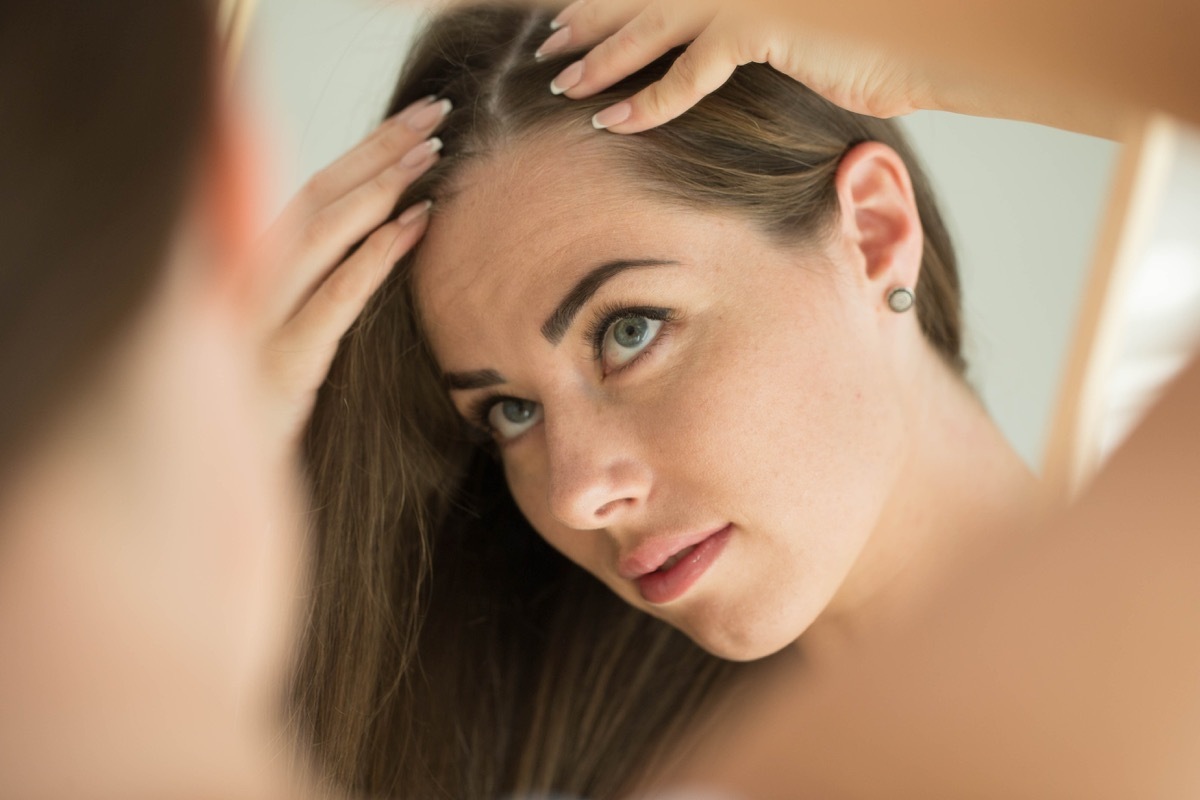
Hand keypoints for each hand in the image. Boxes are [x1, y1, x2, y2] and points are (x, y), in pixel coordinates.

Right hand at [247, 95, 449, 452]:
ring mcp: (251, 323)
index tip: (413, 121)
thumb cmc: (257, 412)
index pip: (304, 191)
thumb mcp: (278, 340)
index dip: (360, 150)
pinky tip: (415, 226)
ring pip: (317, 235)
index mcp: (241, 270)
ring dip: (380, 189)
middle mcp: (237, 283)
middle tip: (435, 113)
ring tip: (433, 157)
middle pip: (312, 196)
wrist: (212, 490)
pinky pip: (332, 301)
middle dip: (377, 150)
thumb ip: (309, 289)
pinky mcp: (278, 368)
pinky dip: (374, 258)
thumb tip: (375, 237)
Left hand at [536, 0, 932, 132]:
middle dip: (588, 17)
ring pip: (649, 24)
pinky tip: (610, 121)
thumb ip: (753, 23)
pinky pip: (685, 71)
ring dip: (600, 56)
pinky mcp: (758, 23)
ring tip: (563, 84)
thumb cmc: (876, 30)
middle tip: (549, 44)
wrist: (932, 30)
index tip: (573, 15)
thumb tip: (718, 44)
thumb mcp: (804, 18)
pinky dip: (645, 100)